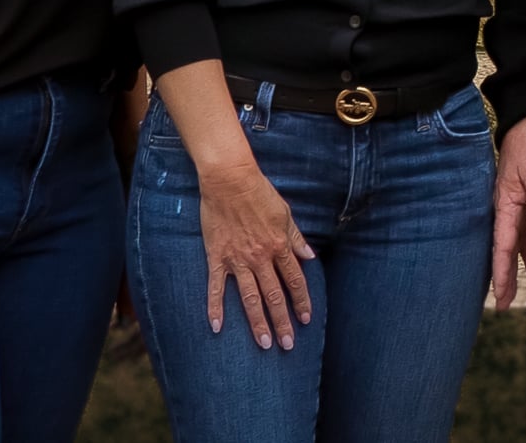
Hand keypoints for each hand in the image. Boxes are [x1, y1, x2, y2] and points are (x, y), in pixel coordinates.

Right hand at [197, 161, 315, 350]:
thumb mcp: (285, 213)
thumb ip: (296, 238)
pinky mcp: (217, 258)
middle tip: (287, 345)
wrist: (230, 180)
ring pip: (250, 298)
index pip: (295, 281)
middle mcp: (261, 257)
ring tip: (264, 343)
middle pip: (275, 296)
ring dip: (257, 323)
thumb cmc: (260, 193)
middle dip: (283, 322)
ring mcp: (238, 260)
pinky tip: (217, 327)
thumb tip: (310, 257)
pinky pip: (216, 288)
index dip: (302, 301)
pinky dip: (215, 308)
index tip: (306, 320)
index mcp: (279, 246)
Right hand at [491, 115, 525, 308]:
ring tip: (511, 289)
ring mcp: (512, 201)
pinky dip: (523, 246)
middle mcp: (505, 206)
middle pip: (502, 249)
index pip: (502, 246)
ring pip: (510, 241)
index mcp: (505, 204)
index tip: (502, 298)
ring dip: (511, 264)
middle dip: (502, 277)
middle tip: (503, 305)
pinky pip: (519, 228)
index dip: (502, 273)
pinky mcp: (521, 195)